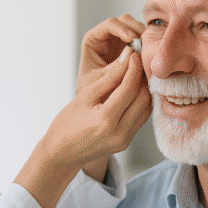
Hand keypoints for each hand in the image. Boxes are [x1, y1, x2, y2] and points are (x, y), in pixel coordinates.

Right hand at [15, 46, 150, 207]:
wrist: (61, 153)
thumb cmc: (67, 123)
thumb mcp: (85, 97)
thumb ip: (108, 79)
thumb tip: (126, 59)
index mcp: (106, 120)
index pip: (129, 88)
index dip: (134, 68)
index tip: (134, 54)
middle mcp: (119, 132)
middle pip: (143, 98)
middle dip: (142, 77)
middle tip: (137, 62)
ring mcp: (125, 140)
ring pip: (146, 108)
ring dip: (144, 90)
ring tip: (136, 74)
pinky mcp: (126, 142)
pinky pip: (141, 118)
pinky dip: (140, 102)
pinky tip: (133, 91)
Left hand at [76, 14, 145, 94]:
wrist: (97, 106)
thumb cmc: (93, 94)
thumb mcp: (102, 81)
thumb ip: (116, 68)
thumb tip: (134, 53)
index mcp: (93, 39)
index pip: (110, 24)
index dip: (122, 29)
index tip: (133, 41)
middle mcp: (107, 37)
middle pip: (126, 22)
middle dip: (137, 31)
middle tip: (146, 46)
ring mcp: (121, 42)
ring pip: (138, 29)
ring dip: (146, 38)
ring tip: (150, 54)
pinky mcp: (133, 50)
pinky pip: (145, 41)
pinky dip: (150, 46)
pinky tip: (153, 58)